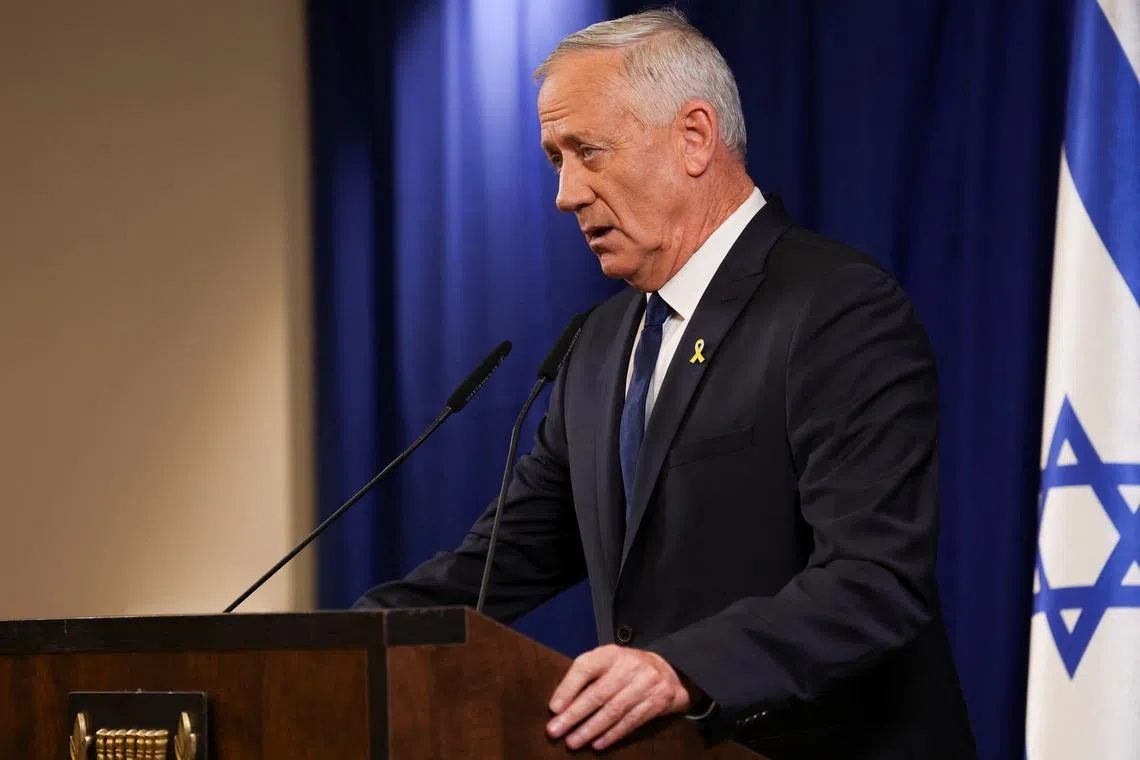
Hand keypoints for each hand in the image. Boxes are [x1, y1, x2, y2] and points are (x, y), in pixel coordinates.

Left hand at [546, 644, 692, 750]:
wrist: (667, 671)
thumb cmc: (626, 669)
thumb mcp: (607, 662)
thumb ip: (586, 676)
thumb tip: (559, 704)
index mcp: (611, 653)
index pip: (586, 667)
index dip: (568, 688)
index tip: (554, 708)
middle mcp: (629, 666)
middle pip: (598, 693)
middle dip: (574, 715)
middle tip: (555, 731)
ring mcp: (645, 684)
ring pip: (613, 711)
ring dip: (590, 729)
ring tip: (573, 742)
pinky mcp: (657, 702)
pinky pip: (630, 721)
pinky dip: (612, 735)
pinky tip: (597, 743)